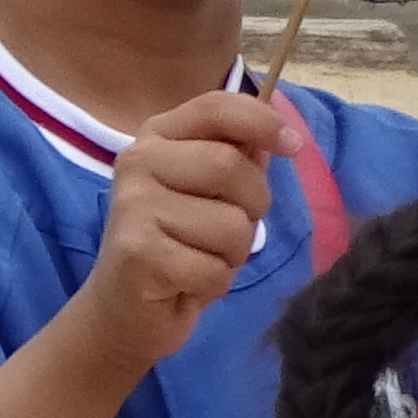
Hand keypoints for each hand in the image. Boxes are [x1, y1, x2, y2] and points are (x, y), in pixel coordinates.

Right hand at [79, 90, 285, 372]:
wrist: (124, 310)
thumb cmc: (176, 245)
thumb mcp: (209, 193)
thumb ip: (239, 159)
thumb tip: (280, 137)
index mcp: (157, 137)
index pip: (216, 107)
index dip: (263, 121)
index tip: (293, 146)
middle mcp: (137, 161)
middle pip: (229, 165)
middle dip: (251, 206)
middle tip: (226, 232)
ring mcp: (132, 206)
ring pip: (229, 224)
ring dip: (231, 254)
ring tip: (200, 259)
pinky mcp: (137, 253)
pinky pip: (215, 268)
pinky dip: (214, 284)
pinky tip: (186, 284)